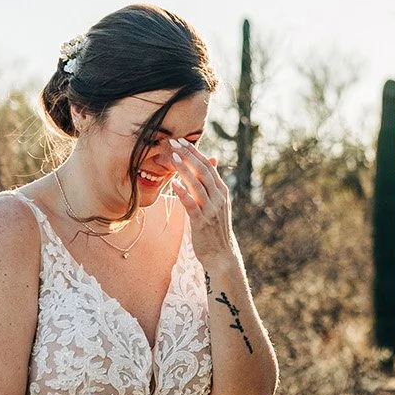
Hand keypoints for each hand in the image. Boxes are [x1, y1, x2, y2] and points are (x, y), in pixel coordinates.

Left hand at [168, 139, 238, 264]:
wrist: (221, 254)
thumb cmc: (216, 228)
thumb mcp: (217, 203)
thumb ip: (212, 183)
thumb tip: (212, 159)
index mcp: (222, 191)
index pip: (208, 165)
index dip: (194, 152)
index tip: (181, 140)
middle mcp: (219, 197)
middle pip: (203, 171)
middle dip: (188, 155)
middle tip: (174, 142)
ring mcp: (211, 209)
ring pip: (197, 184)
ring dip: (184, 170)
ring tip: (172, 157)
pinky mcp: (202, 222)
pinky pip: (191, 204)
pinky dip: (183, 193)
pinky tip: (173, 184)